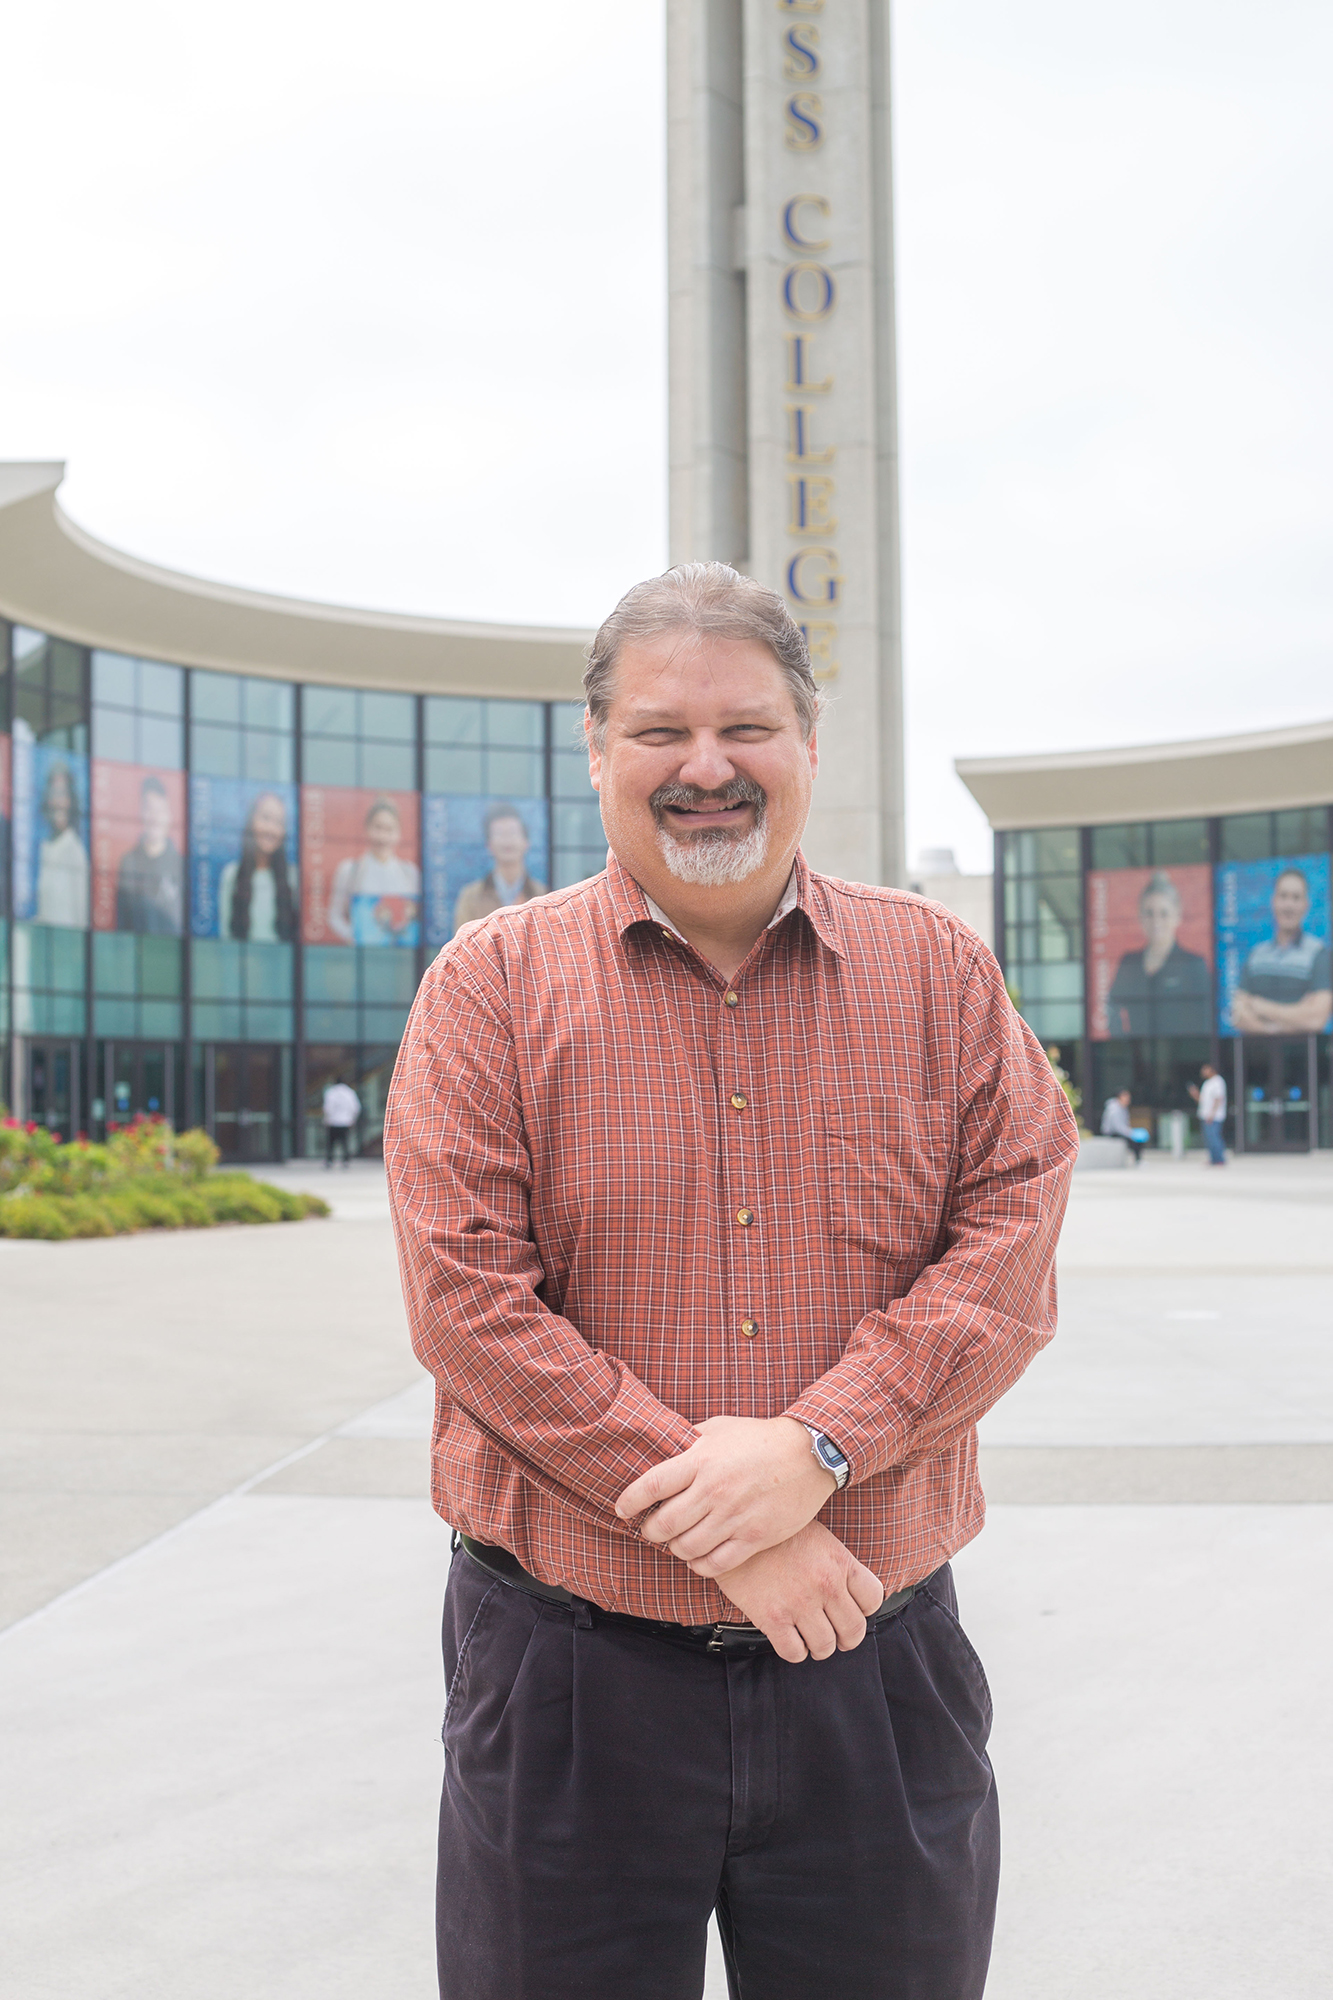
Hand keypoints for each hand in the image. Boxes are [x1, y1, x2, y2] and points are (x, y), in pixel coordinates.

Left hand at [615, 1415, 836, 1574]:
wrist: (809, 1454)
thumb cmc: (761, 1438)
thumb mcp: (719, 1427)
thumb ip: (689, 1441)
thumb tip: (661, 1449)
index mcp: (701, 1459)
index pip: (652, 1485)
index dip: (630, 1501)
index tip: (622, 1508)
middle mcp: (714, 1490)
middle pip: (665, 1524)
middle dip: (650, 1531)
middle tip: (651, 1528)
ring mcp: (735, 1517)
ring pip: (687, 1548)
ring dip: (675, 1549)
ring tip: (677, 1541)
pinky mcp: (754, 1537)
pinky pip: (716, 1564)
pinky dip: (700, 1565)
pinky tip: (698, 1557)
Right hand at [712, 1522, 884, 1662]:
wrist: (733, 1530)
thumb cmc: (775, 1532)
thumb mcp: (817, 1536)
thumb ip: (836, 1563)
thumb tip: (850, 1590)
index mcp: (839, 1561)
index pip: (873, 1599)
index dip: (864, 1610)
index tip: (853, 1611)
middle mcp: (825, 1584)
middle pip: (854, 1630)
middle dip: (846, 1637)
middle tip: (836, 1635)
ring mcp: (800, 1603)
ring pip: (825, 1646)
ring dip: (819, 1647)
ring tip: (811, 1638)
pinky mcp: (773, 1618)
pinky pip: (794, 1652)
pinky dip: (795, 1650)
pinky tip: (789, 1638)